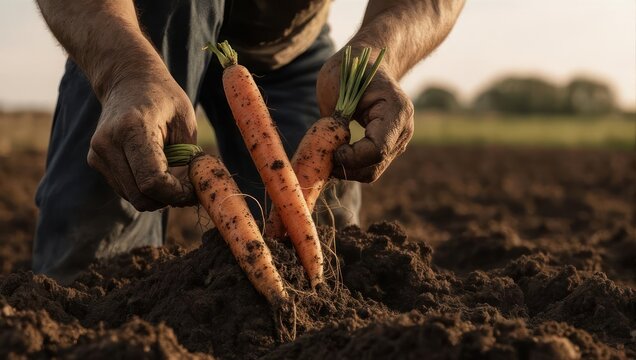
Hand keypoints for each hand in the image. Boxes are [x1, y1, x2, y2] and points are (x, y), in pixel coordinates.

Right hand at [87, 70, 197, 210]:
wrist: (128, 80)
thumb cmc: (163, 98)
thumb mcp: (185, 122)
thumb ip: (188, 158)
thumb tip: (192, 192)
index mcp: (132, 128)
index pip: (152, 181)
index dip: (176, 194)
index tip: (193, 189)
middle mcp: (108, 143)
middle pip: (141, 196)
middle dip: (168, 199)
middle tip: (188, 188)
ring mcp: (98, 153)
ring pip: (133, 197)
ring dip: (157, 196)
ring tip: (174, 177)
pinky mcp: (95, 161)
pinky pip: (126, 190)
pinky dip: (144, 190)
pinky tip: (157, 172)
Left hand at [316, 49, 413, 182]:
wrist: (367, 64)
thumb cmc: (350, 70)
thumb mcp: (337, 87)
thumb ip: (335, 119)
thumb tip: (328, 151)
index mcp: (396, 110)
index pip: (377, 149)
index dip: (351, 157)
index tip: (331, 150)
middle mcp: (403, 129)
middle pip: (375, 166)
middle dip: (347, 168)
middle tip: (323, 160)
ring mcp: (398, 141)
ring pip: (372, 171)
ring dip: (347, 170)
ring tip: (327, 157)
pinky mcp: (389, 149)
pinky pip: (369, 167)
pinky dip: (351, 166)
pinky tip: (336, 155)